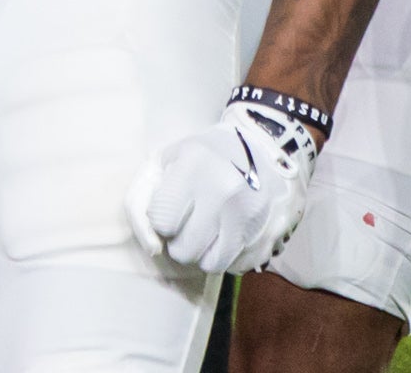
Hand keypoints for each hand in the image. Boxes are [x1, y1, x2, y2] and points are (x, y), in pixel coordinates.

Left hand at [126, 96, 319, 274]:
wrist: (264, 146)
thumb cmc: (205, 155)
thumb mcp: (166, 160)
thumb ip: (142, 201)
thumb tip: (152, 248)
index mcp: (196, 165)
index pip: (160, 221)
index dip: (161, 215)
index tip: (172, 203)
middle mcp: (225, 191)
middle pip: (183, 251)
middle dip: (180, 239)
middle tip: (190, 219)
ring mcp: (250, 214)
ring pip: (210, 265)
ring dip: (203, 251)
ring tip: (208, 228)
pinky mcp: (269, 232)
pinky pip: (235, 265)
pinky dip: (227, 254)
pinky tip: (229, 231)